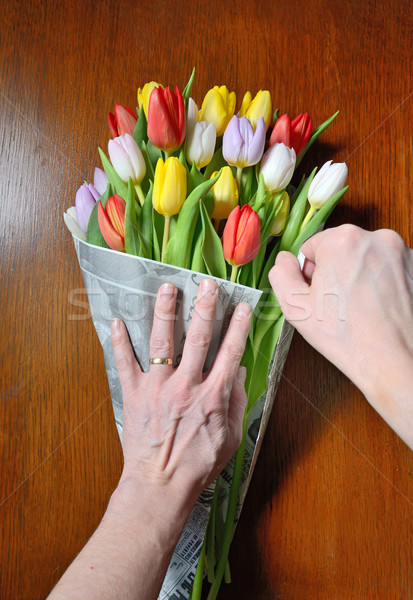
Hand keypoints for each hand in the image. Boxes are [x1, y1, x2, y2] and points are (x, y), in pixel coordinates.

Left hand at [110, 278, 251, 508]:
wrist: (160, 485)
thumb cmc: (197, 465)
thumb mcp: (230, 437)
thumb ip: (237, 403)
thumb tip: (240, 373)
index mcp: (213, 395)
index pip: (230, 352)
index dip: (238, 327)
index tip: (242, 306)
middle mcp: (187, 385)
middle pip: (198, 338)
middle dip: (204, 308)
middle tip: (207, 284)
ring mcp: (158, 388)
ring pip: (162, 342)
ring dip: (165, 313)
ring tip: (166, 289)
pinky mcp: (134, 395)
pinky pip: (125, 363)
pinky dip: (119, 342)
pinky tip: (116, 322)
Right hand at [269, 224, 412, 447]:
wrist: (393, 361)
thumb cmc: (347, 336)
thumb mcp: (295, 307)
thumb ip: (281, 274)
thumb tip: (284, 259)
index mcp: (343, 240)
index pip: (313, 246)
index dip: (310, 273)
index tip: (318, 294)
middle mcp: (376, 238)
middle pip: (341, 249)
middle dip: (336, 271)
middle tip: (337, 304)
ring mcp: (401, 252)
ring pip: (365, 258)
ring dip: (359, 276)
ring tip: (359, 308)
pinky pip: (387, 268)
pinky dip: (381, 282)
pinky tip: (378, 307)